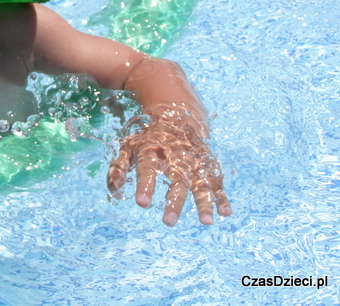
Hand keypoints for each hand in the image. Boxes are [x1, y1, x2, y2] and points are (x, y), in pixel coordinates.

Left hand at [107, 115, 231, 225]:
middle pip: (176, 183)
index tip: (142, 203)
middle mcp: (175, 159)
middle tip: (169, 222)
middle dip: (173, 203)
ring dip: (204, 203)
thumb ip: (119, 167)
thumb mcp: (128, 147)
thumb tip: (114, 189)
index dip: (145, 187)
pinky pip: (217, 182)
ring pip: (200, 185)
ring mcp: (194, 163)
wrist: (176, 117)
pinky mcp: (208, 166)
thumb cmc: (148, 138)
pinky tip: (225, 213)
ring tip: (206, 222)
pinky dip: (222, 198)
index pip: (148, 171)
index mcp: (152, 153)